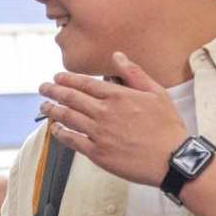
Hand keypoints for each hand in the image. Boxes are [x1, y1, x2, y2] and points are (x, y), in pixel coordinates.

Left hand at [38, 51, 187, 185]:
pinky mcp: (97, 153)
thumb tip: (117, 56)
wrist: (172, 159)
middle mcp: (104, 113)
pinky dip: (60, 133)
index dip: (67, 79)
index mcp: (118, 96)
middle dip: (53, 91)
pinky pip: (72, 141)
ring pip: (67, 117)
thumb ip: (134, 73)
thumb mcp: (156, 93)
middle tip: (43, 88)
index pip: (84, 84)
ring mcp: (98, 133)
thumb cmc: (167, 127)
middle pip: (71, 98)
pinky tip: (55, 129)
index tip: (57, 77)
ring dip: (52, 110)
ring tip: (44, 106)